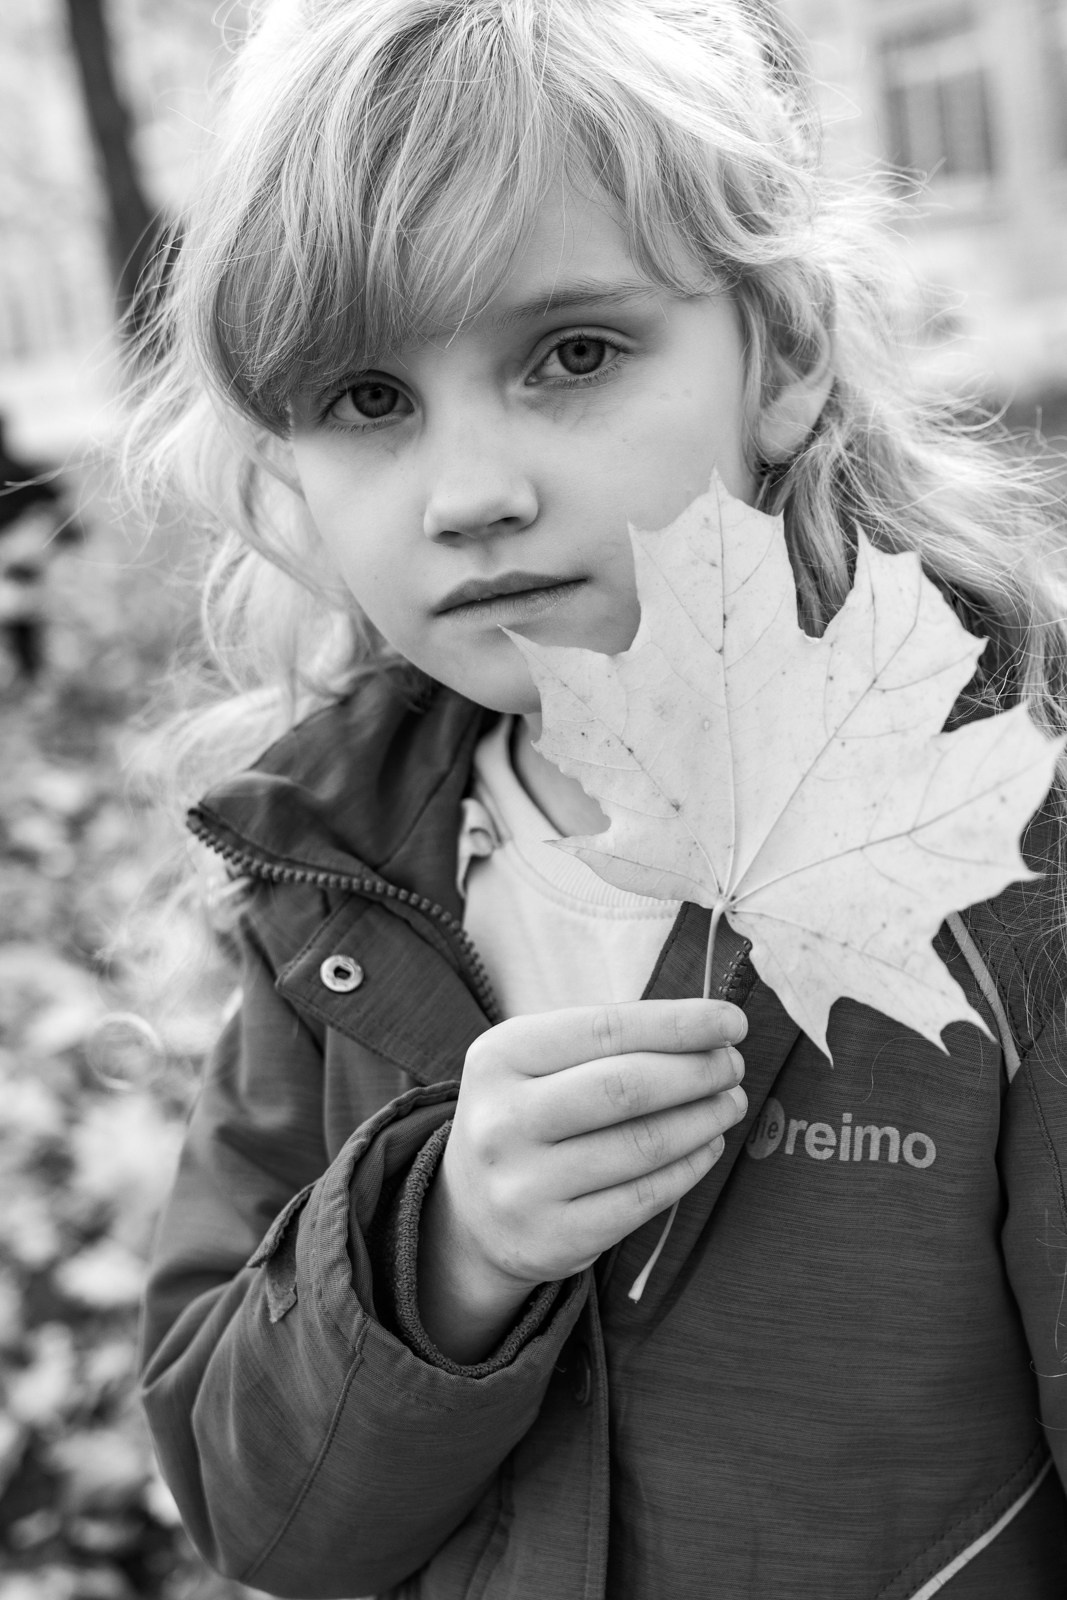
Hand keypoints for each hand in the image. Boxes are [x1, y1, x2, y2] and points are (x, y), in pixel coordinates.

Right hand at [418, 999, 746, 1359]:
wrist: (472, 1211)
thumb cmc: (529, 1112)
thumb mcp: (539, 1061)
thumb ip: (608, 1041)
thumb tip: (709, 1030)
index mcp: (499, 1057)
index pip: (605, 1030)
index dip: (678, 1023)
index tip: (731, 1021)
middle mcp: (502, 1121)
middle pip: (626, 1087)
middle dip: (697, 1072)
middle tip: (732, 1065)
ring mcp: (524, 1187)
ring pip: (643, 1145)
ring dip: (704, 1119)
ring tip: (728, 1102)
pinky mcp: (553, 1239)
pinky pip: (645, 1197)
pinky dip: (690, 1166)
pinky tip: (708, 1145)